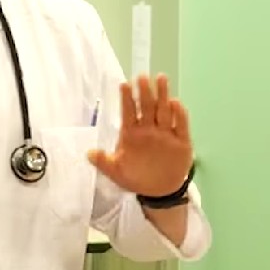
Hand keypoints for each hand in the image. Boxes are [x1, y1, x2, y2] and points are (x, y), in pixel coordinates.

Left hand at [86, 74, 195, 196]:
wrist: (160, 192)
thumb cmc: (136, 178)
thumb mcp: (116, 172)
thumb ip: (104, 162)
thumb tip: (88, 153)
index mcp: (132, 134)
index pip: (129, 112)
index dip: (127, 99)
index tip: (124, 84)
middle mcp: (149, 129)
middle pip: (147, 107)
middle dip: (145, 92)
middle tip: (142, 77)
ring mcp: (166, 134)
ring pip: (164, 111)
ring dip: (163, 95)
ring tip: (161, 79)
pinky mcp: (181, 141)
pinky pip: (180, 126)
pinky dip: (179, 115)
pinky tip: (176, 103)